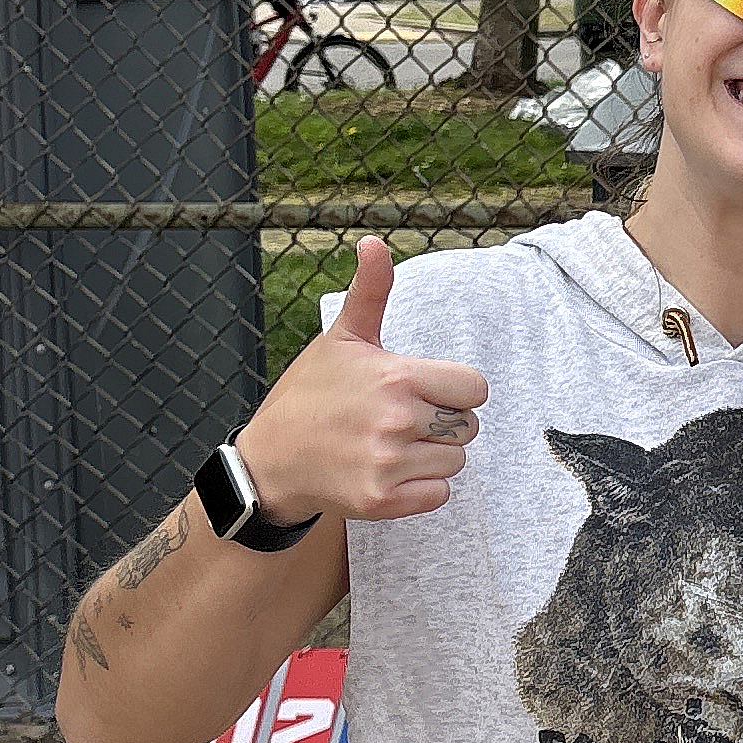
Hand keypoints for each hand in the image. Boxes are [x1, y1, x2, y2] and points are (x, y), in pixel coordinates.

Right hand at [234, 237, 491, 525]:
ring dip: (431, 457)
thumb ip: (371, 292)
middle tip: (400, 420)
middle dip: (443, 424)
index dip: (454, 390)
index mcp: (397, 376)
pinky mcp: (381, 501)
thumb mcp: (340, 339)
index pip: (475, 388)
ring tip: (389, 445)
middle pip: (468, 427)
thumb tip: (374, 241)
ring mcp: (388, 463)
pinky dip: (421, 489)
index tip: (424, 391)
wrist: (267, 460)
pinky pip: (439, 495)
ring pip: (455, 462)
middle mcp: (396, 420)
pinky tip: (388, 472)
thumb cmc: (309, 393)